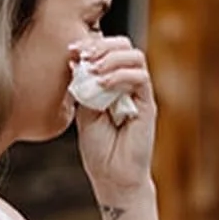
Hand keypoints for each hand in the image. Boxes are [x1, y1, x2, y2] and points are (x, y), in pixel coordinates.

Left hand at [71, 36, 156, 207]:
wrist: (112, 175)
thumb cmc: (98, 147)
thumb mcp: (83, 110)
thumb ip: (83, 86)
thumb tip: (78, 60)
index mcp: (111, 82)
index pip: (108, 49)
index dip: (90, 44)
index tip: (71, 50)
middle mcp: (127, 83)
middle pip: (124, 45)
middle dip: (102, 45)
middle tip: (84, 56)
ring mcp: (139, 93)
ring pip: (134, 56)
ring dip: (111, 58)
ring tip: (93, 69)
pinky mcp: (148, 104)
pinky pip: (140, 78)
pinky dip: (120, 76)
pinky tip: (103, 84)